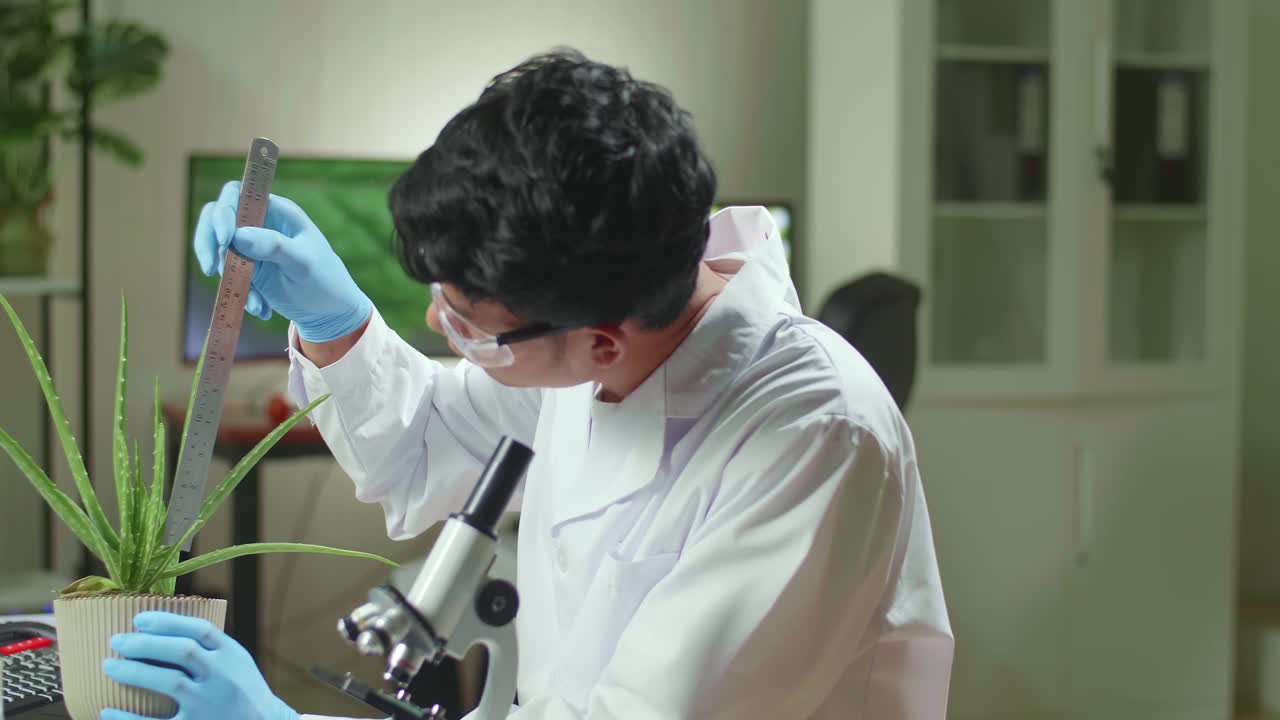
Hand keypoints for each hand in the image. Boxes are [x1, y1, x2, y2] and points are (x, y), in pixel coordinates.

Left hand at [101, 611, 296, 719]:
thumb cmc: (242, 693)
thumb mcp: (236, 663)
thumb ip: (209, 648)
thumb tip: (160, 629)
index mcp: (232, 656)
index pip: (200, 630)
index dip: (167, 622)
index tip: (139, 619)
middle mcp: (223, 678)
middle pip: (183, 651)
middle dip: (146, 643)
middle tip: (116, 640)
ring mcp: (210, 705)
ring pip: (171, 682)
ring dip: (134, 671)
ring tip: (108, 665)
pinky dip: (128, 719)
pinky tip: (107, 711)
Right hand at [194, 180, 372, 341]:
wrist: (329, 312)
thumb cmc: (325, 281)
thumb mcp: (304, 264)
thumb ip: (274, 246)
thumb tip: (237, 235)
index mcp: (278, 211)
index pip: (238, 195)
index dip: (225, 211)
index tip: (225, 239)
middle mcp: (260, 223)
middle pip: (216, 218)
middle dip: (208, 243)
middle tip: (211, 270)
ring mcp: (250, 246)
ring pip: (218, 250)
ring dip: (228, 277)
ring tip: (255, 304)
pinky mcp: (245, 268)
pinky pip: (226, 275)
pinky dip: (238, 292)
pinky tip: (261, 309)